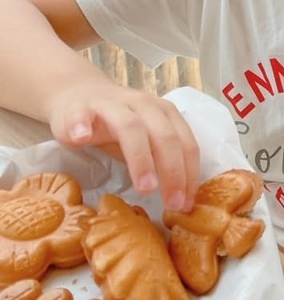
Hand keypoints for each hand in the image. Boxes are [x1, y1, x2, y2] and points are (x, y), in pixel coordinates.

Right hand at [46, 83, 200, 211]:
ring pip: (130, 127)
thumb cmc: (118, 126)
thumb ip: (162, 160)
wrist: (79, 95)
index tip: (187, 205)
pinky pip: (81, 114)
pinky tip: (81, 138)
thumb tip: (181, 200)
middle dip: (172, 172)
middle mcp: (144, 105)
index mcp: (165, 114)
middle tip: (171, 204)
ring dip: (141, 158)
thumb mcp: (146, 140)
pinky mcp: (79, 107)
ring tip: (145, 188)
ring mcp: (112, 105)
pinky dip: (81, 125)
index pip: (186, 144)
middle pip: (164, 137)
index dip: (189, 175)